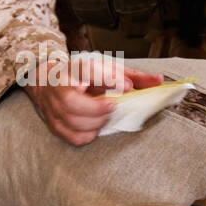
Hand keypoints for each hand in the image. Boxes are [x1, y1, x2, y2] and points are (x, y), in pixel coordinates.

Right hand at [22, 55, 162, 145]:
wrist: (47, 81)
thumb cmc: (82, 75)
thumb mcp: (107, 69)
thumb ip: (133, 76)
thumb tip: (158, 81)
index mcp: (75, 68)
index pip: (87, 70)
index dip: (107, 79)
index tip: (126, 87)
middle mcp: (60, 87)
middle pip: (72, 101)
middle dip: (96, 108)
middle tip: (113, 106)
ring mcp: (54, 107)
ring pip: (72, 120)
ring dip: (95, 122)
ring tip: (106, 116)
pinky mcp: (54, 124)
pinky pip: (71, 136)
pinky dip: (87, 135)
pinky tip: (95, 128)